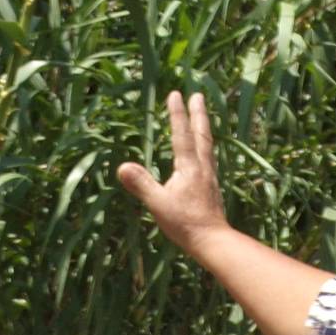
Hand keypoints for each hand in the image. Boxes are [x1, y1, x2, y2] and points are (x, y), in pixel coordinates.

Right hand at [118, 90, 229, 252]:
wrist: (213, 240)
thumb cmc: (185, 223)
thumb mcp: (158, 204)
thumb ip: (142, 184)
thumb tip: (122, 166)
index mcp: (189, 168)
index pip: (182, 135)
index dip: (177, 114)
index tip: (176, 94)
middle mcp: (203, 167)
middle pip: (201, 135)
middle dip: (198, 114)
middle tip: (198, 95)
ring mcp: (210, 177)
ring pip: (208, 146)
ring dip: (204, 128)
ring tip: (203, 117)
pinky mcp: (212, 187)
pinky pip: (209, 159)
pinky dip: (206, 147)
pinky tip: (205, 153)